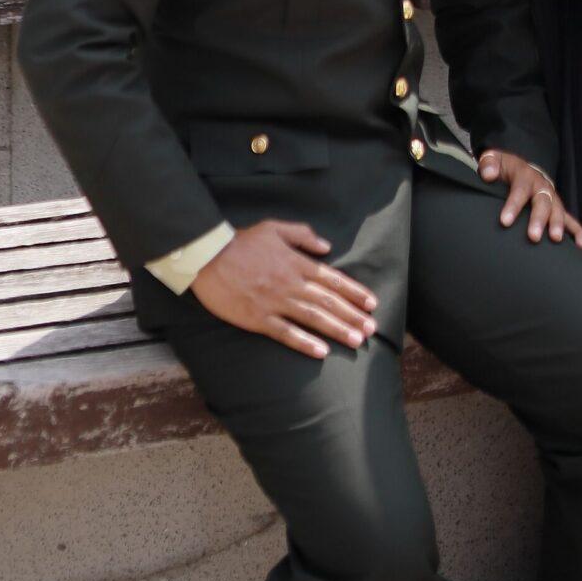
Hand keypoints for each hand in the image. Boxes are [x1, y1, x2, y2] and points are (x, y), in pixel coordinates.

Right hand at [191, 220, 377, 357]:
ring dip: (337, 329)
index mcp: (296, 262)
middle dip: (352, 316)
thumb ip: (303, 235)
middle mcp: (290, 284)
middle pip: (327, 301)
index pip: (332, 279)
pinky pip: (286, 333)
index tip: (372, 304)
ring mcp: (275, 302)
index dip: (354, 292)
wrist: (209, 256)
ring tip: (357, 341)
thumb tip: (327, 247)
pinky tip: (321, 352)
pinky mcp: (258, 319)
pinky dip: (305, 343)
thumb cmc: (242, 241)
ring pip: (313, 318)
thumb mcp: (275, 228)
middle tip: (372, 330)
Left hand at [478, 150, 581, 247]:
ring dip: (558, 224)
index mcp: (525, 174)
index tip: (505, 221)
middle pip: (542, 201)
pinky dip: (578, 231)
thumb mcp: (494, 160)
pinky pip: (571, 219)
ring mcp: (551, 197)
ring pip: (557, 210)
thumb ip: (489, 164)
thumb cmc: (504, 168)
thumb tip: (489, 174)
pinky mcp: (557, 208)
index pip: (520, 190)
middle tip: (533, 237)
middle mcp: (541, 185)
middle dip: (539, 219)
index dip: (513, 205)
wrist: (521, 168)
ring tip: (555, 239)